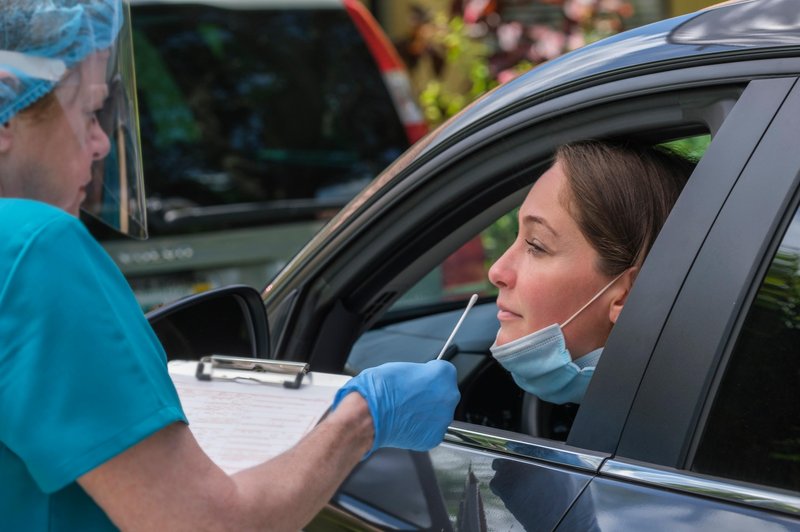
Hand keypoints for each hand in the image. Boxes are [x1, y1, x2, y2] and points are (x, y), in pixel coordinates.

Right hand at [331, 360, 459, 454]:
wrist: (368, 415)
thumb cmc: (380, 390)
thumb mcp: (401, 368)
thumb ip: (419, 373)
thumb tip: (421, 379)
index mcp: (443, 375)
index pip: (445, 372)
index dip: (431, 376)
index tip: (423, 380)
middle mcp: (449, 396)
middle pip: (445, 393)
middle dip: (432, 395)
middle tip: (413, 396)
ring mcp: (443, 418)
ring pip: (439, 413)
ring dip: (428, 412)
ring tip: (407, 410)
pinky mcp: (435, 437)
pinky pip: (432, 430)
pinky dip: (422, 428)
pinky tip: (408, 422)